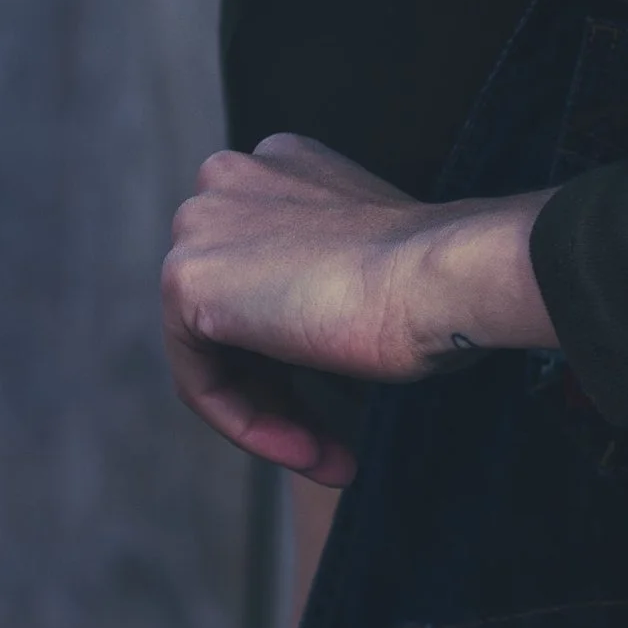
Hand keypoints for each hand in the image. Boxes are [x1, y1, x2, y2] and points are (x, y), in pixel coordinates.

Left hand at [161, 134, 552, 482]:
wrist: (442, 277)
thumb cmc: (440, 279)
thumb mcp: (380, 263)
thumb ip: (330, 279)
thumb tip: (314, 338)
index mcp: (281, 166)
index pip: (263, 273)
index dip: (302, 346)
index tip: (350, 393)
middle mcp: (228, 181)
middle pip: (233, 313)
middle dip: (284, 388)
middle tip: (337, 442)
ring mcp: (200, 224)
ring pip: (215, 351)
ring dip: (275, 416)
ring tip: (330, 461)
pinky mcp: (185, 278)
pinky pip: (201, 380)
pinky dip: (249, 425)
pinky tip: (309, 451)